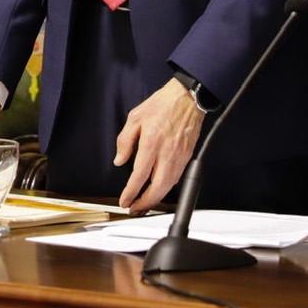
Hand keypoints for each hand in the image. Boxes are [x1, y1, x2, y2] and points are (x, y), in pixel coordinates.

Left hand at [113, 78, 204, 210]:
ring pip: (168, 186)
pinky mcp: (187, 157)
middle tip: (134, 208)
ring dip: (156, 199)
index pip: (139, 175)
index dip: (131, 192)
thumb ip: (125, 140)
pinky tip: (158, 190)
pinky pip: (176, 178)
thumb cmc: (163, 105)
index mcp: (152, 143)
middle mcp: (167, 154)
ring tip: (144, 204)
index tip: (124, 200)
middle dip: (145, 203)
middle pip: (157, 188)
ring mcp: (179, 157)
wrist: (188, 99)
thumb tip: (120, 160)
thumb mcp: (135, 117)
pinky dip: (166, 189)